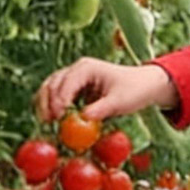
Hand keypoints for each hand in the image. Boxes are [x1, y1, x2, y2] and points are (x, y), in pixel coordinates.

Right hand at [34, 58, 177, 122]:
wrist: (144, 85)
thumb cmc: (134, 90)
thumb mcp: (120, 101)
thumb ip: (102, 109)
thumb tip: (83, 118)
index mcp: (86, 68)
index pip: (66, 82)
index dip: (59, 100)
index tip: (57, 117)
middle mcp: (77, 70)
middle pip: (52, 83)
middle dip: (47, 102)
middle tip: (47, 121)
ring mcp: (74, 78)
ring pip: (50, 87)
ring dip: (45, 103)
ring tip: (46, 121)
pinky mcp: (75, 88)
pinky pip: (57, 95)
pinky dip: (52, 106)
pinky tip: (51, 119)